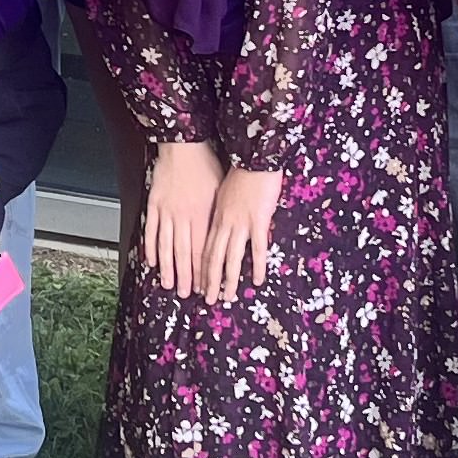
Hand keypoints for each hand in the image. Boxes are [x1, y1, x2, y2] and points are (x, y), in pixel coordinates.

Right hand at [141, 141, 219, 298]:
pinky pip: (151, 231)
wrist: (182, 145)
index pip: (202, 249)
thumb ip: (219, 215)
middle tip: (185, 293)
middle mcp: (184, 216)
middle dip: (185, 276)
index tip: (204, 284)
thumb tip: (226, 236)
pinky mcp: (154, 204)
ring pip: (166, 246)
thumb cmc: (204, 164)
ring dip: (167, 267)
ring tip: (168, 284)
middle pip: (184, 253)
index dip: (203, 270)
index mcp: (202, 215)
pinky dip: (151, 247)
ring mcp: (167, 212)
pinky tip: (152, 261)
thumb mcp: (220, 191)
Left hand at [202, 165, 283, 305]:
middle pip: (213, 257)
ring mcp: (241, 223)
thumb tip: (220, 224)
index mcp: (214, 217)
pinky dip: (257, 266)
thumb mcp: (222, 192)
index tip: (198, 284)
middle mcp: (224, 223)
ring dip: (228, 280)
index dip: (200, 269)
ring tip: (228, 297)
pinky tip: (257, 279)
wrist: (254, 157)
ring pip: (231, 257)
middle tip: (208, 299)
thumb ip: (221, 211)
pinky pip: (257, 248)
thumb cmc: (240, 172)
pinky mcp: (259, 221)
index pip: (204, 248)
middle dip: (209, 281)